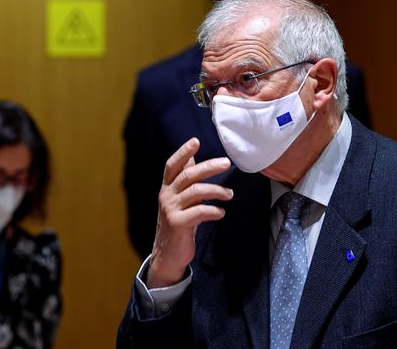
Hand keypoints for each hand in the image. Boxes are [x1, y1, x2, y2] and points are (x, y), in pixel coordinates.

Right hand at [147, 137, 232, 288]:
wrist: (167, 254)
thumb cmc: (178, 223)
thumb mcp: (179, 199)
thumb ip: (184, 180)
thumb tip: (192, 158)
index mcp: (167, 188)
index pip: (172, 165)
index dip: (183, 152)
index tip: (196, 141)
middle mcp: (166, 196)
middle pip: (188, 175)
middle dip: (208, 167)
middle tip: (226, 163)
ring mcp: (170, 210)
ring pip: (196, 192)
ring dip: (217, 191)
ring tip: (230, 195)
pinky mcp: (178, 224)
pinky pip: (199, 212)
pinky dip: (213, 211)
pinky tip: (221, 213)